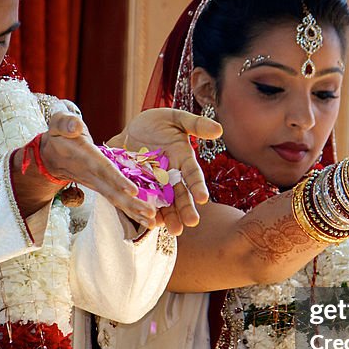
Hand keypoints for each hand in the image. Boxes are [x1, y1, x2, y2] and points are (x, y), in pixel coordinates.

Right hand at [40, 113, 158, 227]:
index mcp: (86, 157)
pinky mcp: (101, 187)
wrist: (51, 156)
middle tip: (151, 214)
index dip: (117, 180)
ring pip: (116, 199)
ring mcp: (96, 183)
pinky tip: (146, 219)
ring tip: (152, 222)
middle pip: (113, 191)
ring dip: (134, 211)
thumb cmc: (59, 135)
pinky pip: (116, 200)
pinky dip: (131, 210)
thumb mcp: (58, 123)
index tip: (133, 190)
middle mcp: (92, 174)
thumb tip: (76, 127)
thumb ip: (67, 123)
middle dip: (132, 203)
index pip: (103, 169)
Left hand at [110, 108, 222, 234]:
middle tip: (191, 222)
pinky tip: (151, 223)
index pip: (193, 175)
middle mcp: (172, 176)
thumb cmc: (156, 123)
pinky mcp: (138, 188)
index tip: (203, 198)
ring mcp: (155, 184)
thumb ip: (196, 124)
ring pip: (165, 203)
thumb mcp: (175, 118)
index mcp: (183, 160)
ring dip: (170, 217)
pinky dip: (147, 212)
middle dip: (186, 209)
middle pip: (181, 195)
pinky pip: (144, 201)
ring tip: (175, 230)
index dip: (198, 186)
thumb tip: (219, 129)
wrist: (130, 131)